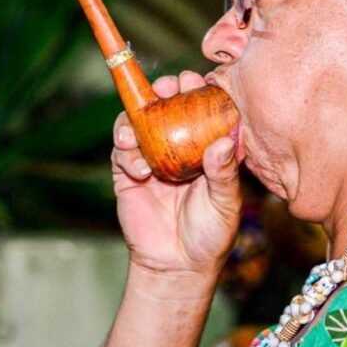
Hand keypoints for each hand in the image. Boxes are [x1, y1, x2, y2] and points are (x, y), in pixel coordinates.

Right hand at [111, 71, 241, 277]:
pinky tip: (139, 167)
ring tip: (139, 129)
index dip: (197, 88)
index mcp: (203, 145)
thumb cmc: (210, 233)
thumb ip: (224, 173)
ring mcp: (149, 155)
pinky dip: (126, 151)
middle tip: (166, 90)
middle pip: (164, 104)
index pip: (199, 106)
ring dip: (136, 115)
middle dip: (163, 90)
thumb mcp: (225, 203)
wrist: (177, 265)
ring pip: (137, 120)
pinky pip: (121, 150)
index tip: (196, 80)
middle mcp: (175, 144)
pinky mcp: (126, 172)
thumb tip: (222, 141)